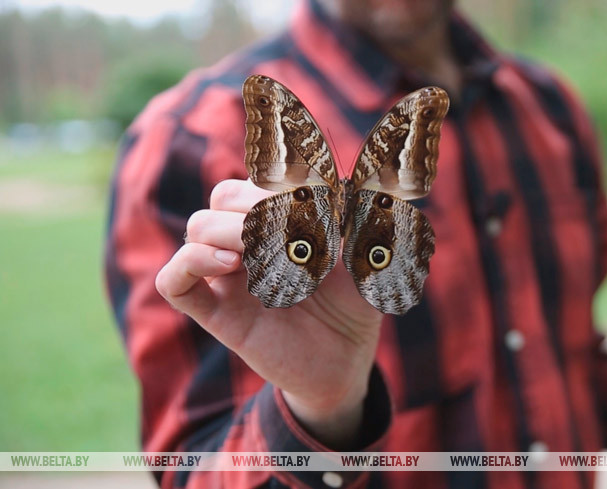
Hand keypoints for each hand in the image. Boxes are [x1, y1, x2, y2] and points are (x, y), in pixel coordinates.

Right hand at [155, 179, 383, 448]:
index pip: (257, 180)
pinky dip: (190, 262)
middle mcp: (248, 243)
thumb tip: (342, 181)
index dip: (276, 185)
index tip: (311, 204)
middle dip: (250, 204)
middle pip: (222, 198)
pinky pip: (174, 281)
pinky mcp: (216, 312)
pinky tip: (230, 266)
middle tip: (285, 229)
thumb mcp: (363, 252)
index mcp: (277, 220)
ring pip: (197, 228)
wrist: (347, 359)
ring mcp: (228, 276)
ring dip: (226, 229)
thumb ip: (353, 215)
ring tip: (259, 250)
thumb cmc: (355, 300)